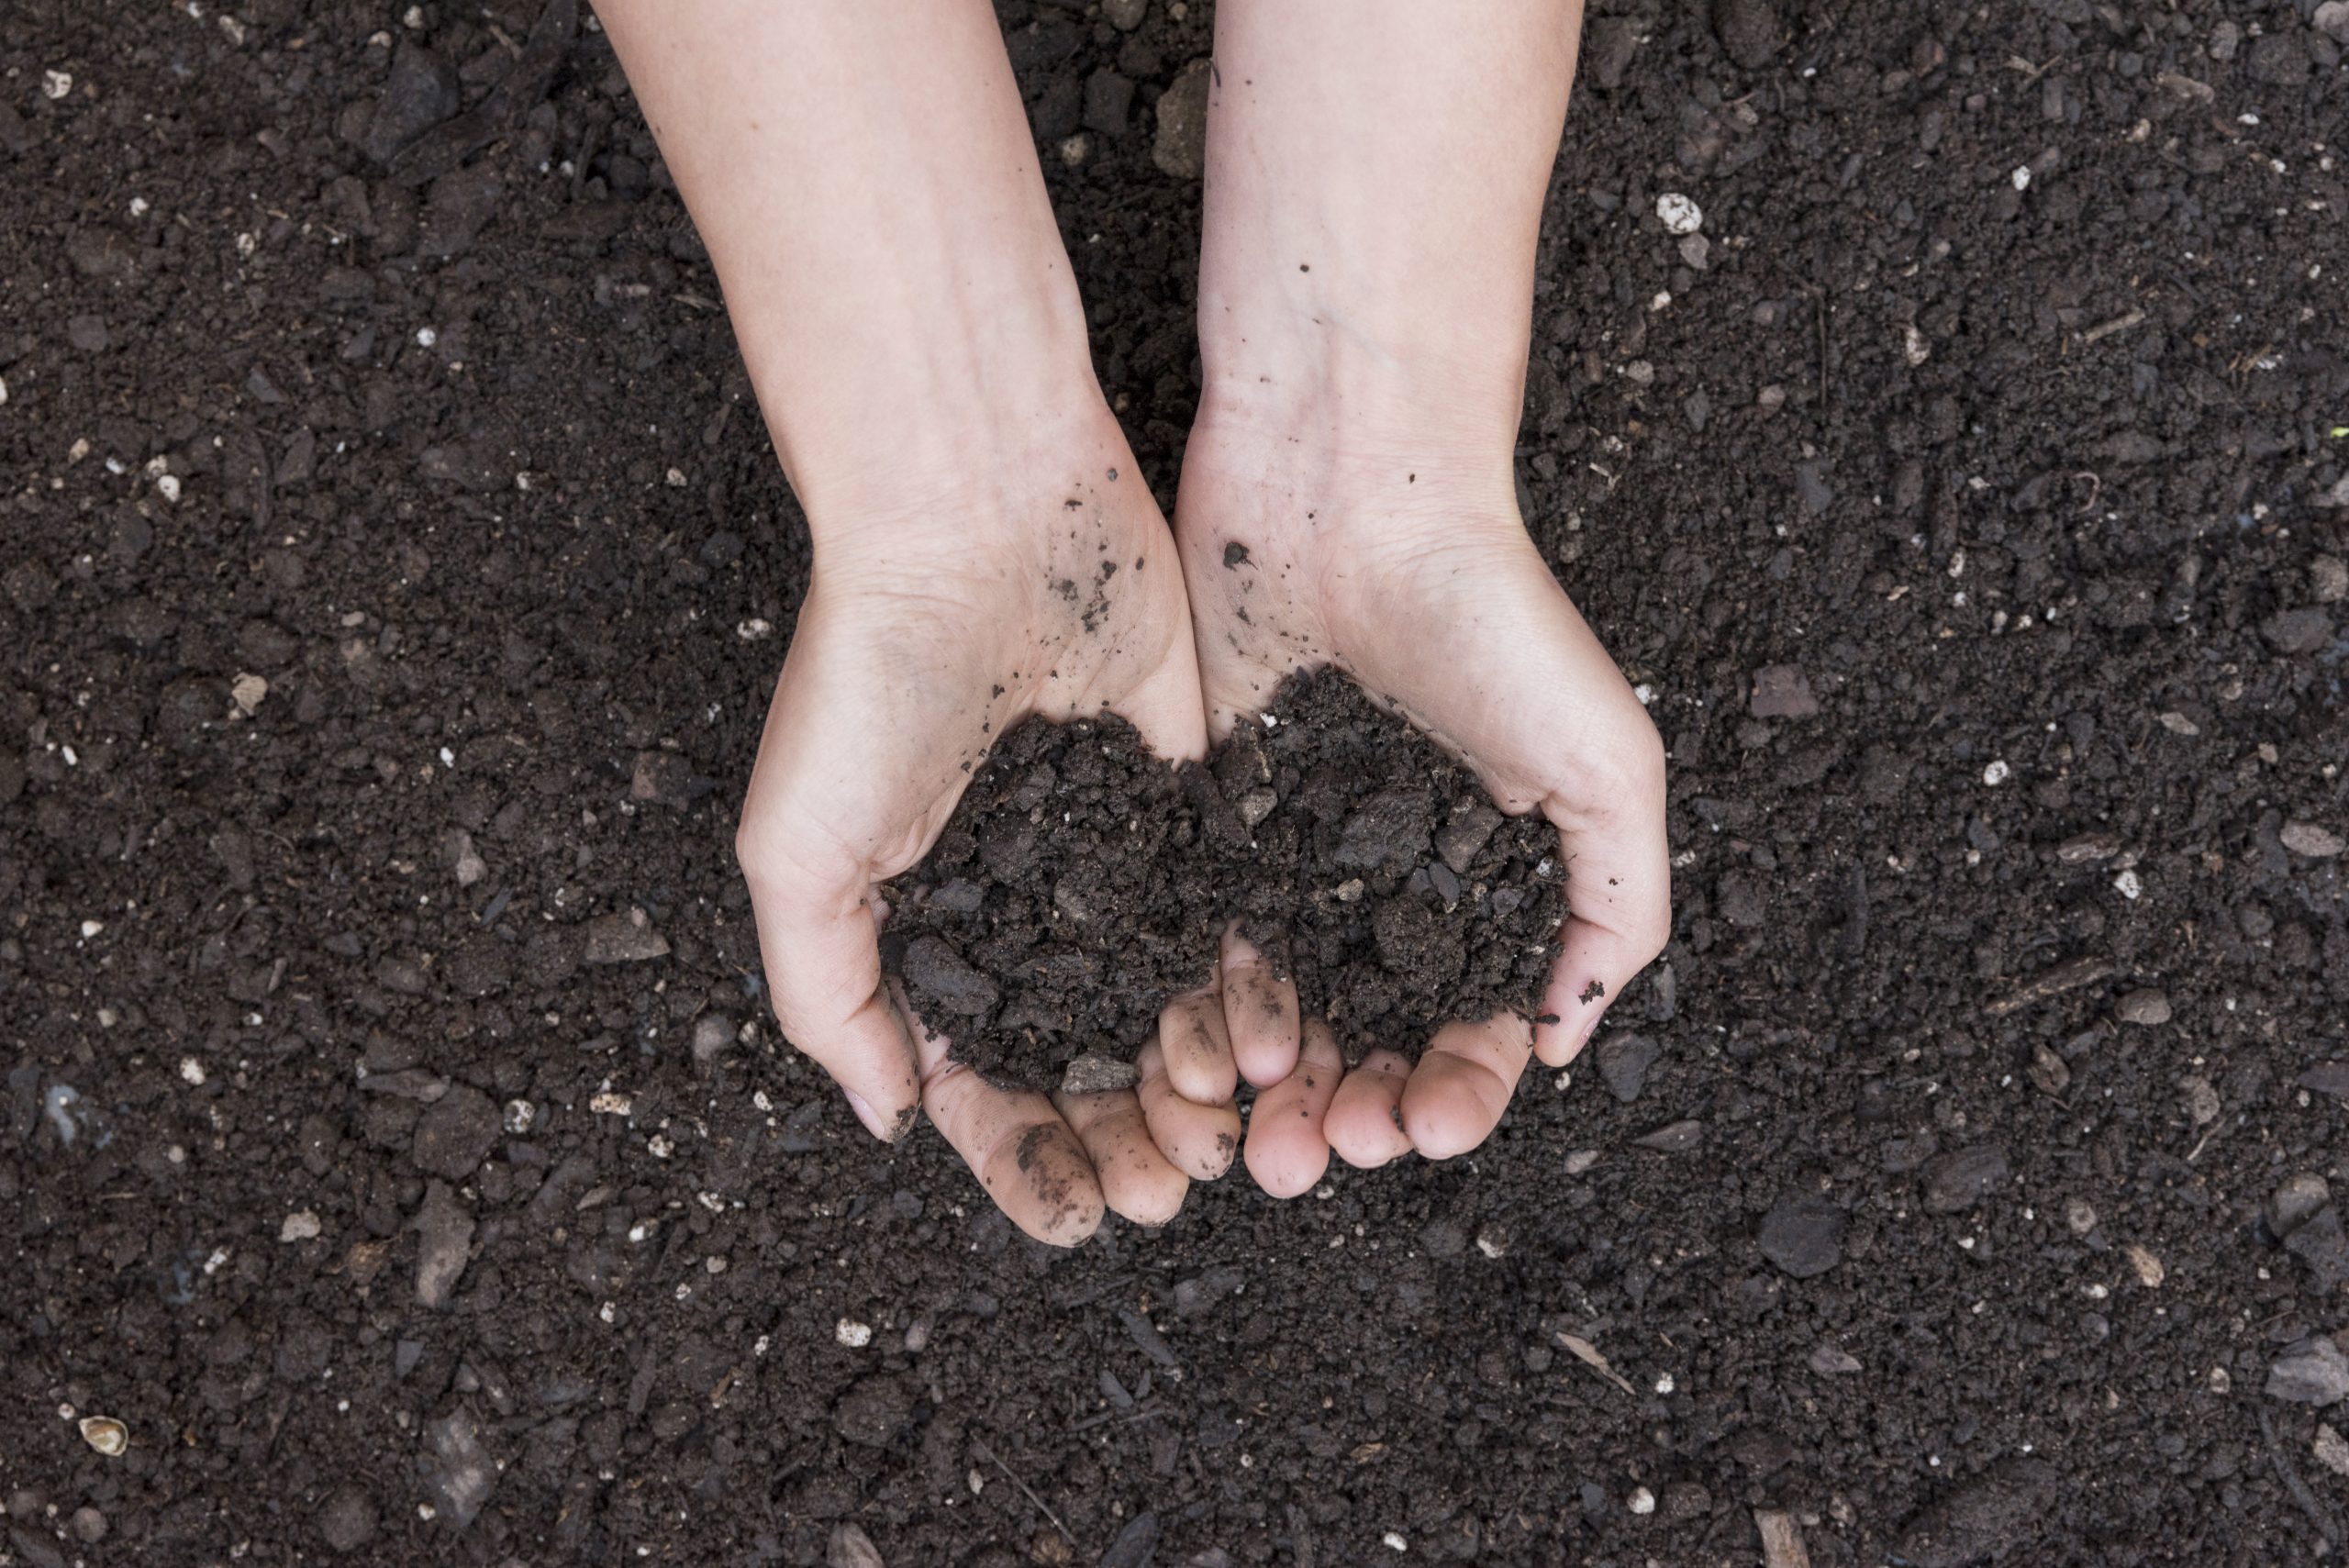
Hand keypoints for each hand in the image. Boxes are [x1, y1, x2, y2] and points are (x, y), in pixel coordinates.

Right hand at [735, 407, 1241, 1243]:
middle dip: (1123, 1139)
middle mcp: (1027, 907)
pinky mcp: (1195, 804)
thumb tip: (889, 1116)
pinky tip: (1266, 1053)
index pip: (980, 1082)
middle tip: (1165, 1188)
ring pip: (1165, 1010)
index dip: (1023, 1158)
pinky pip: (1229, 922)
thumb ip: (826, 994)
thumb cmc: (866, 679)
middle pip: (1086, 1063)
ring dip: (1191, 1090)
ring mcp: (1115, 859)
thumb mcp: (796, 852)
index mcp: (931, 930)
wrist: (979, 521)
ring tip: (1220, 1138)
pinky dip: (1246, 996)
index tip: (1071, 1215)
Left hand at [1175, 415, 1671, 1173]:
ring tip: (1267, 1143)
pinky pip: (1209, 946)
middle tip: (1335, 1149)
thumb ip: (1617, 906)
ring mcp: (1299, 859)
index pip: (1475, 1026)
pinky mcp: (1214, 823)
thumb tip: (1570, 1035)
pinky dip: (1213, 1017)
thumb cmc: (1496, 618)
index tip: (1431, 1125)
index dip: (1460, 1092)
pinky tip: (1212, 1064)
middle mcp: (1392, 883)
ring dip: (1282, 1095)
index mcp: (1488, 880)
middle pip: (1374, 1040)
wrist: (1350, 498)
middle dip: (1359, 1113)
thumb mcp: (1608, 763)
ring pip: (1287, 1015)